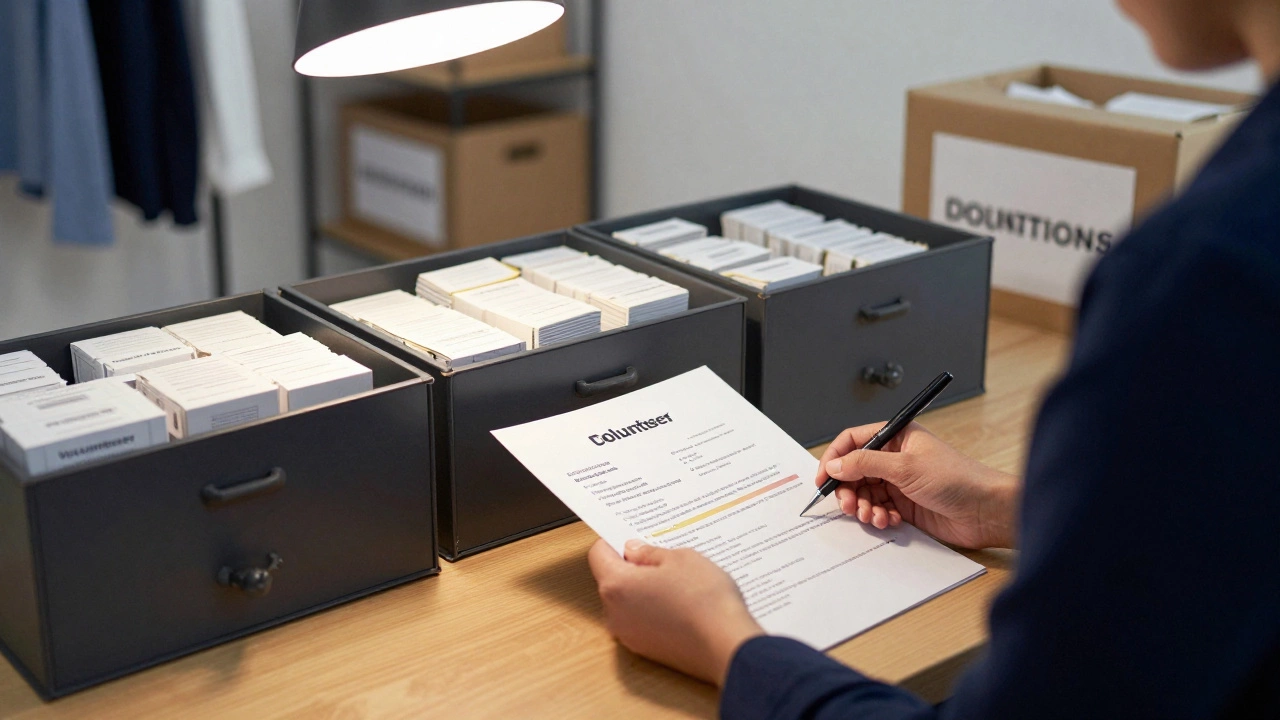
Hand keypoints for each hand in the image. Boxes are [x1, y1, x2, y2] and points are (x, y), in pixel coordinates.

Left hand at [588, 539, 763, 685]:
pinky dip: (654, 610)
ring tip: (677, 582)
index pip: (598, 555)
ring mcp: (630, 635)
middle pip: (612, 580)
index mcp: (616, 586)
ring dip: (644, 590)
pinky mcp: (647, 650)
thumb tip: (635, 552)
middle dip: (632, 566)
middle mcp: (615, 614)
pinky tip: (681, 604)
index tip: (631, 538)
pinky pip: (642, 621)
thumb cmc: (704, 601)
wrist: (727, 646)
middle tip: (661, 557)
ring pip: (628, 602)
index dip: (614, 541)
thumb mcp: (680, 559)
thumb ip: (650, 553)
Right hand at [817, 422, 1019, 548]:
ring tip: (874, 516)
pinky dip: (878, 517)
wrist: (986, 511)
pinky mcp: (905, 506)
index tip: (823, 479)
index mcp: (896, 437)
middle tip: (849, 505)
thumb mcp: (905, 467)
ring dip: (864, 507)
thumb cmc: (957, 479)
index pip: (853, 441)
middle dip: (848, 490)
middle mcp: (895, 458)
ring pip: (865, 493)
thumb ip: (865, 464)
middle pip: (854, 471)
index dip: (835, 458)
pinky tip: (890, 521)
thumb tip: (835, 464)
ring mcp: (899, 482)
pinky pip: (878, 510)